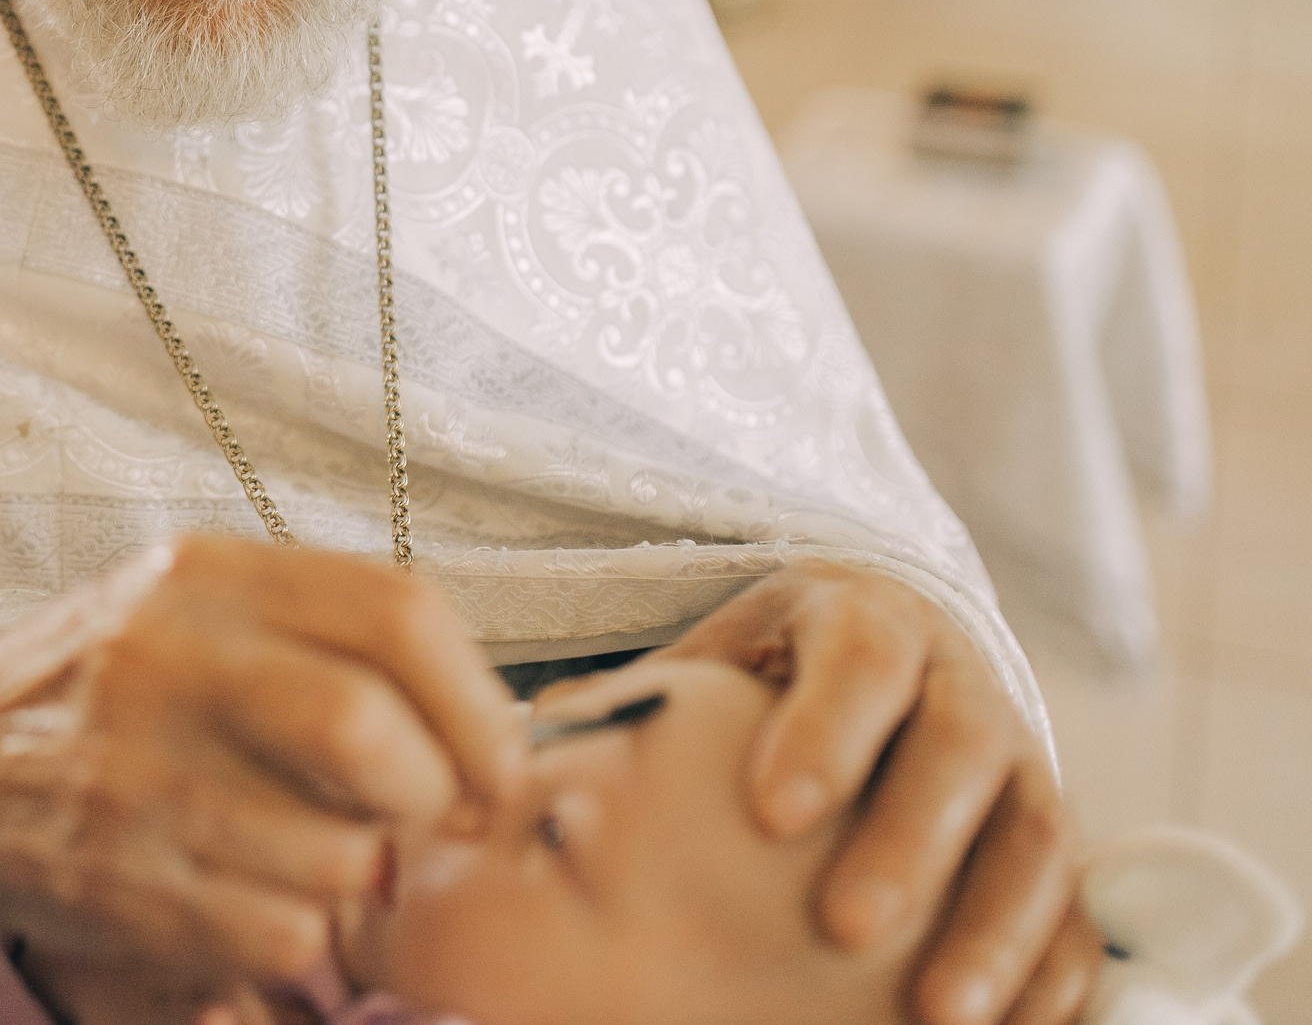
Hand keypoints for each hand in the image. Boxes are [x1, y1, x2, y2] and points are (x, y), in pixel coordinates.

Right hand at [0, 535, 524, 986]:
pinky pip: (279, 932)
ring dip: (359, 874)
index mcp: (206, 576)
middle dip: (428, 793)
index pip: (395, 611)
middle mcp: (163, 659)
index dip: (478, 700)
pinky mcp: (115, 878)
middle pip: (364, 728)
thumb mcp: (198, 609)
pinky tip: (258, 895)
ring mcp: (132, 774)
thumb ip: (322, 635)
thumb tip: (482, 722)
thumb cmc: (106, 688)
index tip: (496, 760)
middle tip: (424, 815)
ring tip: (322, 853)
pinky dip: (298, 933)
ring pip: (335, 853)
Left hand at [664, 561, 1097, 1024]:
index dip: (827, 732)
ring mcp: (1023, 761)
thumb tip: (528, 745)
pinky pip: (1078, 911)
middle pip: (960, 749)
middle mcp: (961, 682)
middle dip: (909, 839)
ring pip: (1035, 836)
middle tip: (845, 925)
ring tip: (933, 1014)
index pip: (861, 659)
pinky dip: (1058, 977)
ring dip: (993, 927)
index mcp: (867, 620)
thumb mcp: (715, 659)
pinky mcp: (1049, 842)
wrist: (880, 656)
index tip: (773, 813)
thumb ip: (644, 702)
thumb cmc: (768, 675)